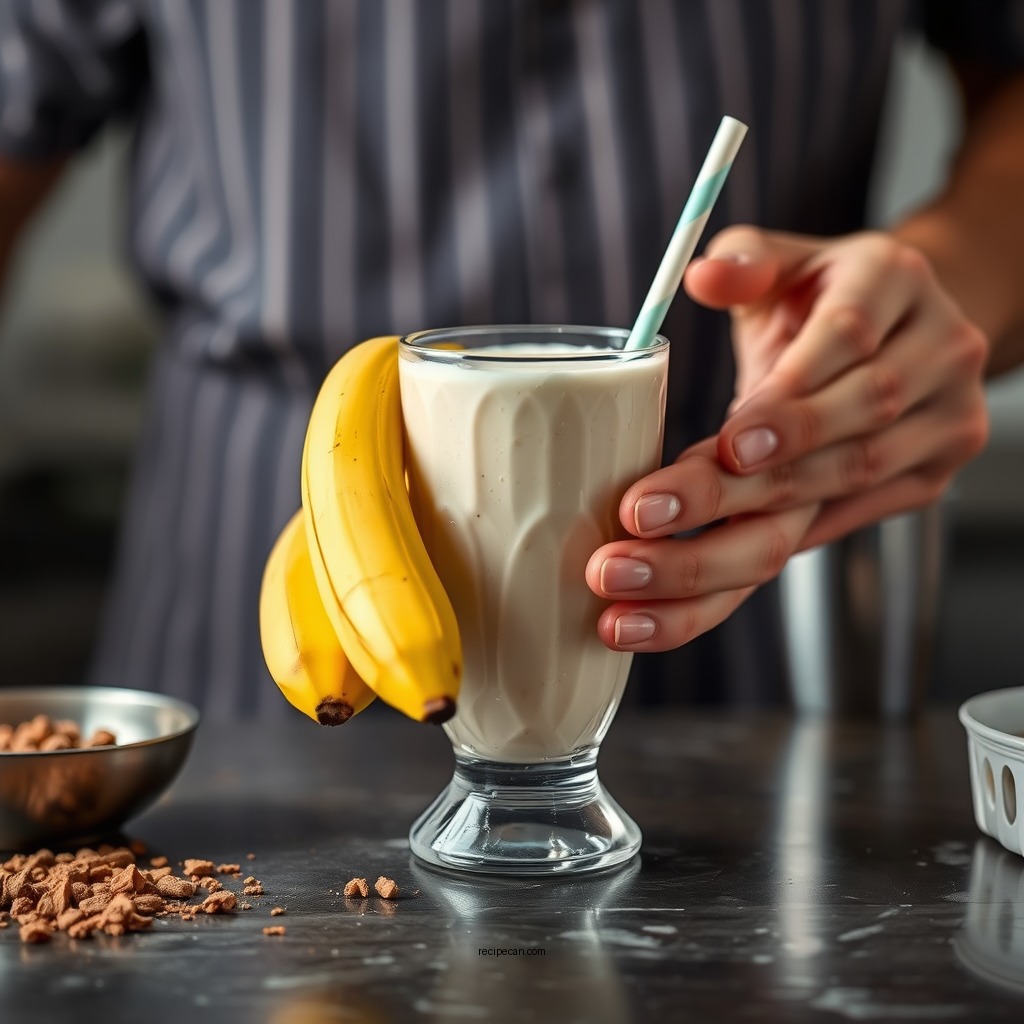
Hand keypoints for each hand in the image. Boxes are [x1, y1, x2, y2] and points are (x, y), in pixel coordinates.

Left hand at [586, 227, 988, 652]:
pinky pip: (839, 527)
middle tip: (645, 520)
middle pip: (842, 435)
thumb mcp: (785, 261)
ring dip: (735, 540)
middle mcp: (935, 353)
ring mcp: (942, 425)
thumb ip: (745, 261)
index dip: (785, 402)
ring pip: (840, 490)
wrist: (909, 329)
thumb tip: (700, 276)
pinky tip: (682, 595)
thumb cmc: (826, 296)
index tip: (722, 447)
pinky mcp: (923, 482)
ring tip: (642, 570)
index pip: (843, 344)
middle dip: (740, 488)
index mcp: (890, 282)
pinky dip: (760, 561)